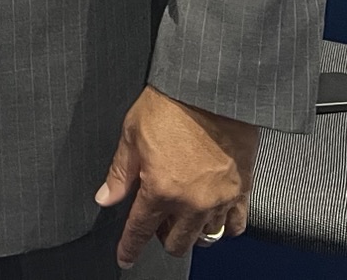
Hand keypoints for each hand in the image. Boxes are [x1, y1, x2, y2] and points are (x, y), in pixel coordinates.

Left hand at [93, 86, 257, 266]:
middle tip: (157, 221)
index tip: (125, 257)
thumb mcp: (132, 134)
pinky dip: (224, 227)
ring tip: (183, 218)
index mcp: (160, 189)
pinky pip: (236, 225)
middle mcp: (191, 202)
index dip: (130, 247)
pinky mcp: (241, 189)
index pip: (140, 230)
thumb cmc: (171, 104)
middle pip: (175, 242)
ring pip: (204, 237)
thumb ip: (119, 173)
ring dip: (190, 233)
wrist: (210, 88)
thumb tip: (105, 198)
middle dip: (161, 237)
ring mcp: (219, 199)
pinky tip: (215, 218)